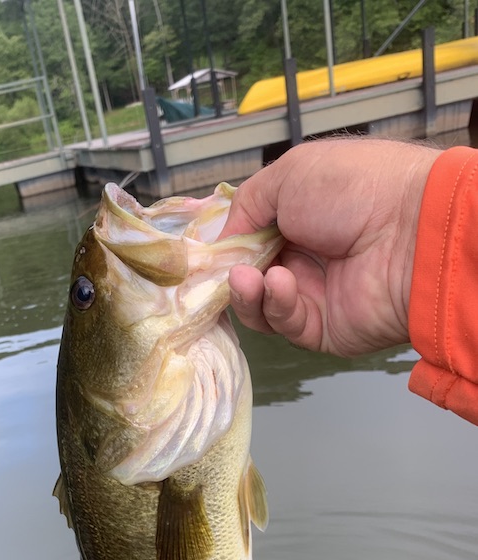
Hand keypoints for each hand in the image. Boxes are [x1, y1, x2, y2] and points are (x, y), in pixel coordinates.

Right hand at [219, 138, 441, 356]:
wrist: (412, 231)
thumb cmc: (356, 189)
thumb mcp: (288, 175)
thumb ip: (244, 207)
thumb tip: (220, 241)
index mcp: (299, 216)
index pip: (248, 239)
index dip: (224, 247)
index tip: (202, 254)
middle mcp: (305, 256)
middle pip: (246, 276)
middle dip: (228, 273)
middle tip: (219, 269)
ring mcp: (313, 294)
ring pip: (258, 306)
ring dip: (246, 292)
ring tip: (247, 277)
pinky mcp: (322, 328)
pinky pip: (284, 323)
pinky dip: (275, 304)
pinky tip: (279, 282)